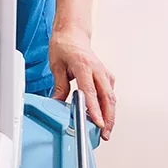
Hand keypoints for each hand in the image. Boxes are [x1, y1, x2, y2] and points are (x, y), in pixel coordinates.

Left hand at [49, 26, 115, 140]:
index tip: (97, 123)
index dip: (95, 109)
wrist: (73, 33)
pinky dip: (109, 106)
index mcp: (83, 65)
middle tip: (104, 133)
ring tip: (105, 130)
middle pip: (107, 98)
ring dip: (110, 114)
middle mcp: (97, 69)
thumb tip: (58, 103)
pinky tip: (104, 115)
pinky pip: (110, 93)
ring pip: (111, 97)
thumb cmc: (64, 46)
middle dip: (108, 118)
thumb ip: (60, 86)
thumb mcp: (56, 65)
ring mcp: (104, 72)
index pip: (90, 92)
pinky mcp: (106, 76)